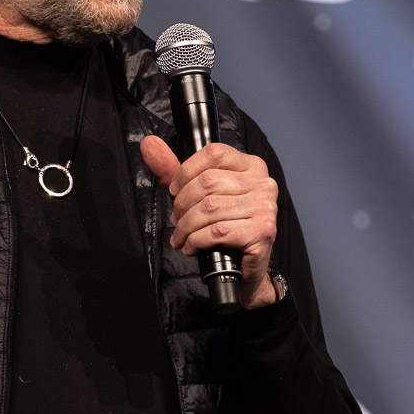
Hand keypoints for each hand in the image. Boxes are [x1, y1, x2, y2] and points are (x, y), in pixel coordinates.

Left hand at [140, 134, 279, 308]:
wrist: (244, 270)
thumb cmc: (223, 229)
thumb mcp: (196, 195)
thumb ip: (173, 170)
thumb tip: (148, 144)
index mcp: (251, 166)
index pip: (214, 153)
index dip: (185, 171)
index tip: (174, 191)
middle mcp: (263, 183)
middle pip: (208, 181)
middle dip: (182, 204)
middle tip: (176, 220)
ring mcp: (265, 207)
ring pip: (210, 208)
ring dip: (186, 226)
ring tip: (181, 236)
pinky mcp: (262, 232)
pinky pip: (217, 231)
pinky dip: (196, 241)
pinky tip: (192, 247)